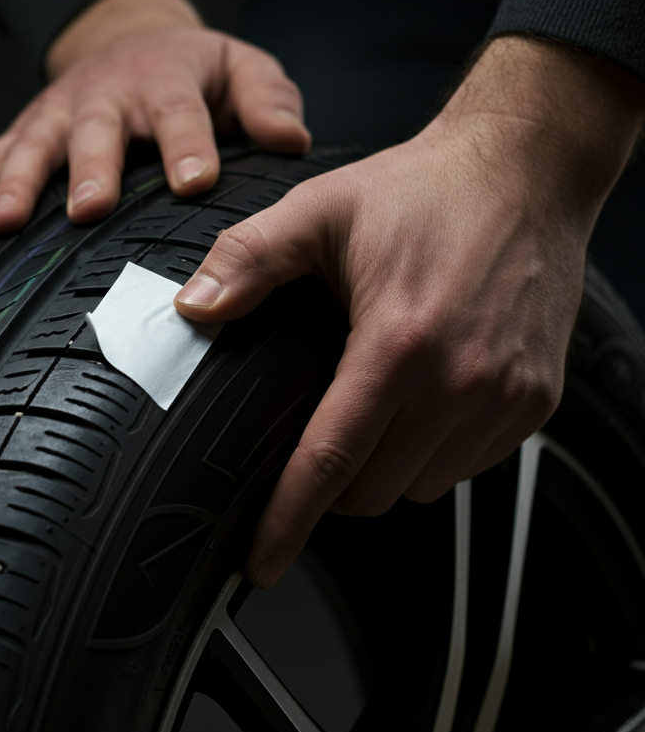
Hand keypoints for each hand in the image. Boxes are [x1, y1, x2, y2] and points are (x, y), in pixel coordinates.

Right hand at [0, 0, 308, 234]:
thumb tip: (290, 143)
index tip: (194, 185)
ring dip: (16, 186)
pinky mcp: (23, 135)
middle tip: (87, 210)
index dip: (188, 147)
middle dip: (89, 170)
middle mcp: (104, 99)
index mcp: (164, 84)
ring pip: (30, 148)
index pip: (181, 114)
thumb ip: (268, 101)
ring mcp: (56, 117)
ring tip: (2, 226)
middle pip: (95, 132)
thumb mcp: (243, 69)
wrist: (132, 40)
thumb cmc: (195, 73)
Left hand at [174, 36, 644, 588]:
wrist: (526, 170)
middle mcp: (461, 380)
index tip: (260, 561)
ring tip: (371, 410)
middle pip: (373, 489)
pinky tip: (420, 404)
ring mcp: (506, 396)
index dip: (288, 520)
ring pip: (423, 486)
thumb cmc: (426, 189)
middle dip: (332, 483)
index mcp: (399, 342)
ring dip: (385, 469)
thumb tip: (195, 307)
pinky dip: (435, 454)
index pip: (330, 460)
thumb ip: (249, 260)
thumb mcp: (320, 211)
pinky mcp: (538, 400)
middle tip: (315, 437)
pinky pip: (470, 465)